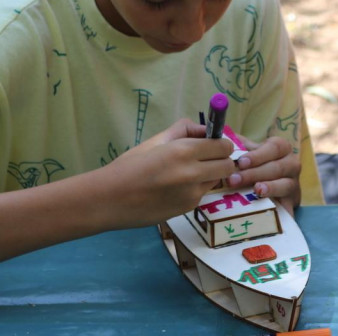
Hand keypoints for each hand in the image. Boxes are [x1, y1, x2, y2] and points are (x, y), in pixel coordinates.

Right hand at [103, 119, 235, 227]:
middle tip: (206, 158)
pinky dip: (196, 189)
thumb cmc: (130, 165)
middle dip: (221, 160)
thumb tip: (205, 129)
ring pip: (216, 180)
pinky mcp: (188, 209)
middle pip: (228, 166)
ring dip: (210, 175)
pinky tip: (176, 188)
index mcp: (184, 151)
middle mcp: (193, 173)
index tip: (212, 144)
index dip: (221, 144)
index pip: (224, 146)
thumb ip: (184, 130)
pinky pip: (202, 194)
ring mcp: (192, 194)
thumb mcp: (156, 140)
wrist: (109, 199)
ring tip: (187, 174)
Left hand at [227, 136, 300, 213]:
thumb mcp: (251, 153)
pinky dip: (279, 209)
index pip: (274, 147)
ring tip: (256, 190)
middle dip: (254, 173)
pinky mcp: (292, 204)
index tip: (240, 162)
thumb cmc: (258, 166)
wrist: (274, 189)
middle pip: (278, 167)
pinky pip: (288, 207)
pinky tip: (266, 210)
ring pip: (285, 185)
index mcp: (282, 148)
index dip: (258, 155)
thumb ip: (239, 145)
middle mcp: (291, 165)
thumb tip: (221, 138)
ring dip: (270, 187)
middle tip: (233, 180)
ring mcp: (293, 185)